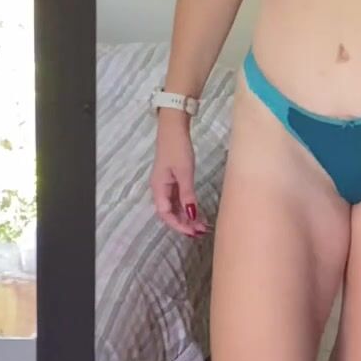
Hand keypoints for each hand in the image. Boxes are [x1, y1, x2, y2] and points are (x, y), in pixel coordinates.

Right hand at [150, 114, 208, 238]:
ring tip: (202, 226)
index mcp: (158, 188)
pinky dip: (188, 207)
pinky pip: (179, 199)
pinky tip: (198, 212)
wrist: (174, 128)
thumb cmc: (177, 148)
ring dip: (187, 217)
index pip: (165, 214)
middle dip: (184, 224)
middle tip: (201, 232)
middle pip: (170, 213)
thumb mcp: (184, 172)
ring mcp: (166, 185)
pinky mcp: (173, 180)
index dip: (178, 225)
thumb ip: (187, 194)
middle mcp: (160, 189)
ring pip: (176, 207)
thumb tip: (191, 215)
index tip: (192, 232)